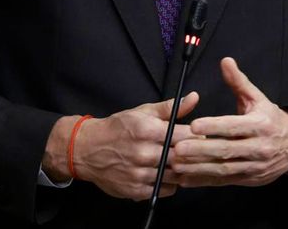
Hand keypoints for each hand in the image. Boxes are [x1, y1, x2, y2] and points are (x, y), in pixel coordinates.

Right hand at [63, 93, 199, 199]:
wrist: (87, 149)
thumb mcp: (143, 112)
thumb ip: (170, 108)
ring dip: (183, 170)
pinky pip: (164, 190)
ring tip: (184, 164)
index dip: (197, 136)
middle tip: (198, 152)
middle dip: (193, 154)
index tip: (200, 136)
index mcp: (148, 131)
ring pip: (175, 175)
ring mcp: (139, 173)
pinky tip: (170, 175)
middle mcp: (144, 153)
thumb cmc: (118, 129)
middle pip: (182, 157)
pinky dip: (171, 184)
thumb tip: (194, 97)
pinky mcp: (135, 190)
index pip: (186, 136)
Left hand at [172, 57, 287, 187]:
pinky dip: (204, 180)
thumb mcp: (258, 99)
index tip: (194, 125)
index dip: (214, 126)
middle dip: (201, 150)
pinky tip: (186, 178)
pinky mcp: (248, 179)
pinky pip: (224, 181)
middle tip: (178, 148)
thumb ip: (239, 82)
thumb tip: (225, 62)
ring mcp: (254, 166)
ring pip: (224, 169)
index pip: (235, 126)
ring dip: (198, 168)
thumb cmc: (272, 120)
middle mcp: (259, 147)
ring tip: (177, 163)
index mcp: (261, 125)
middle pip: (227, 150)